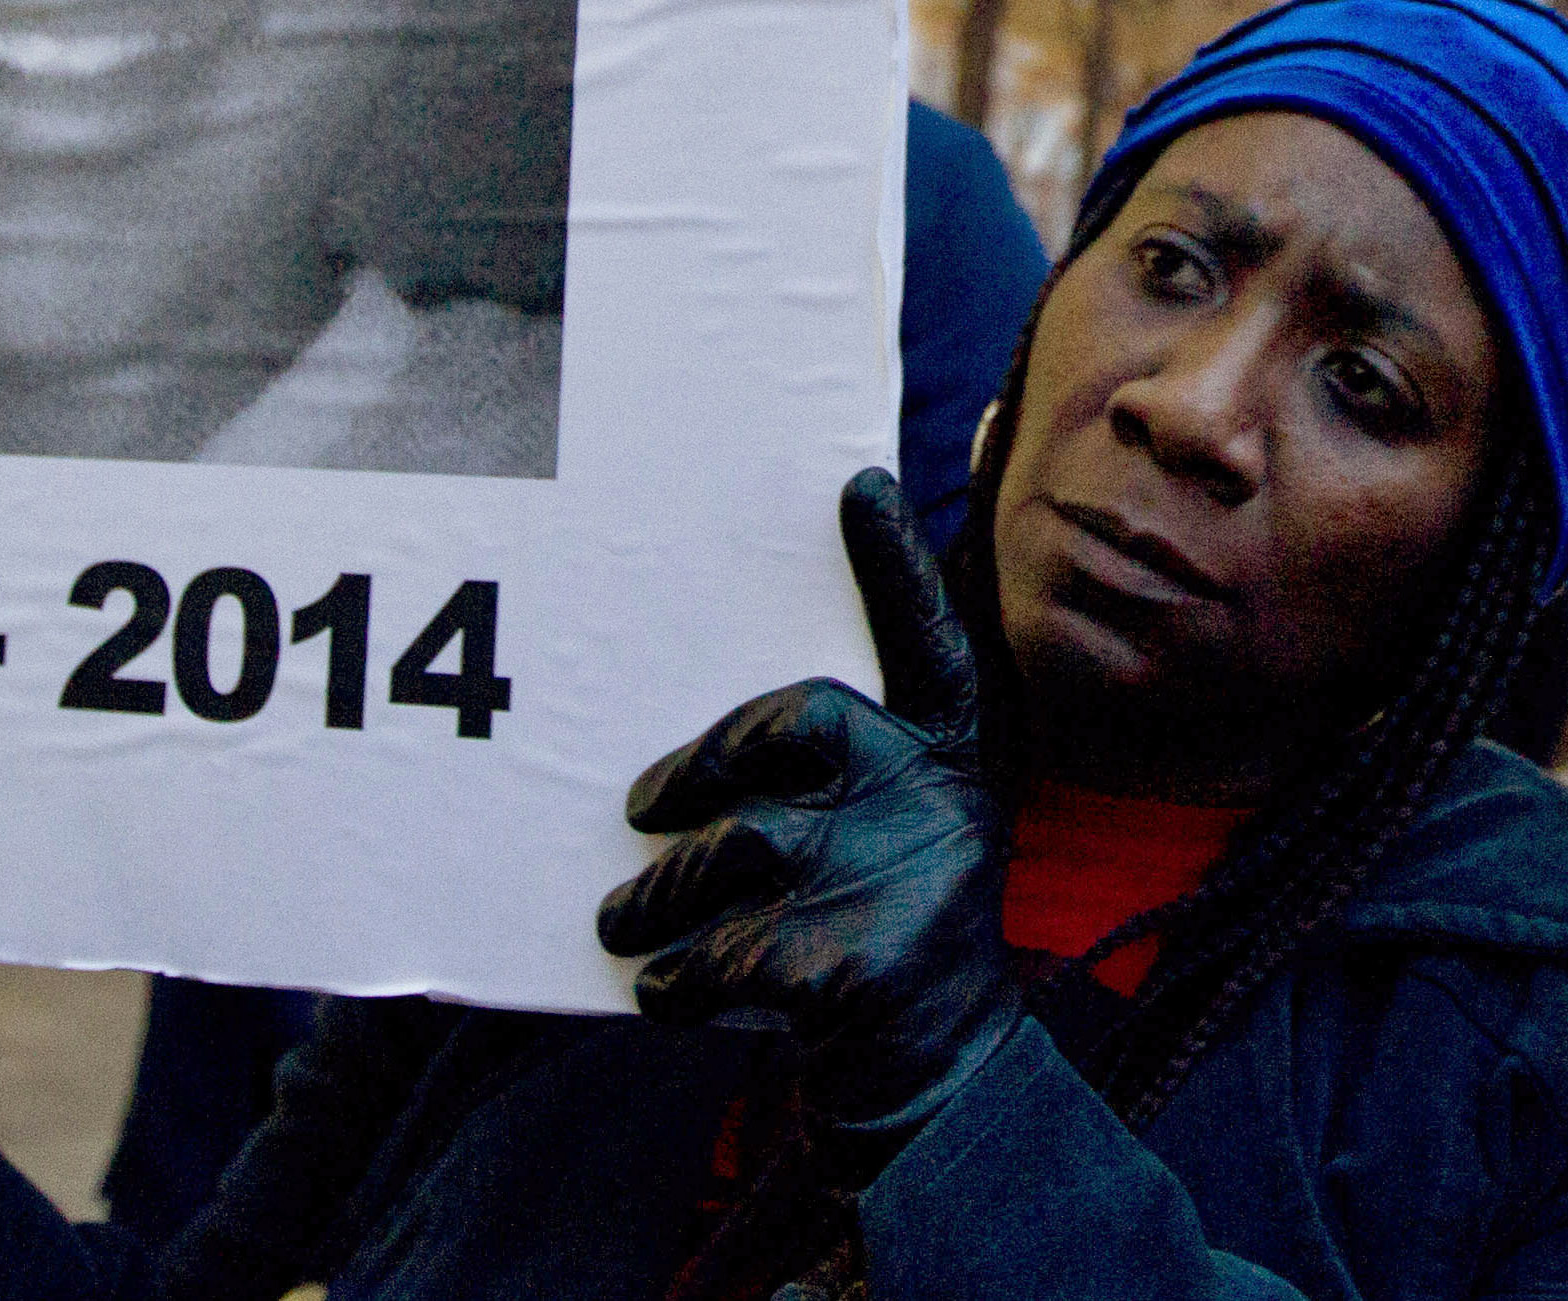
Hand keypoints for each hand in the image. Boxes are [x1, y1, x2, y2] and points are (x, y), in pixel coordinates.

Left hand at [596, 469, 1018, 1167]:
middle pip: (796, 723)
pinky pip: (726, 949)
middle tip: (638, 805)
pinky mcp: (858, 971)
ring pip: (736, 847)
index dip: (899, 566)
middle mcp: (937, 805)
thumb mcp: (887, 832)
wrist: (940, 1084)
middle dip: (699, 763)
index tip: (861, 483)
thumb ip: (832, 770)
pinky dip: (677, 975)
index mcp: (947, 761)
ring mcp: (903, 885)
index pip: (931, 645)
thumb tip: (703, 737)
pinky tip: (661, 990)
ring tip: (620, 919)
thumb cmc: (877, 926)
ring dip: (659, 891)